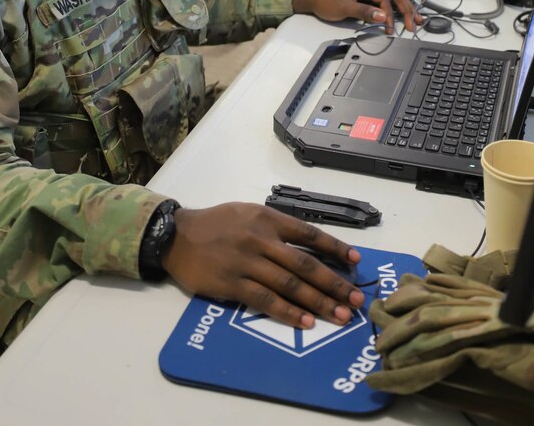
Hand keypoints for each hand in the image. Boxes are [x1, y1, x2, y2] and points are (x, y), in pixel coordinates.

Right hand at [162, 203, 364, 328]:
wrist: (176, 236)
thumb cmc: (217, 224)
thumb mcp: (249, 212)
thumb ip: (277, 227)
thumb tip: (310, 246)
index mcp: (268, 218)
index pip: (310, 234)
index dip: (336, 249)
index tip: (356, 261)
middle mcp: (261, 239)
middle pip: (306, 264)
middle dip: (335, 283)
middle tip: (357, 299)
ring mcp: (247, 263)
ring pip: (290, 285)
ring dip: (319, 302)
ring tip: (341, 315)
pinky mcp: (232, 284)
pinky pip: (265, 300)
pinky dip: (288, 312)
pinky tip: (306, 321)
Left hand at [293, 0, 421, 32]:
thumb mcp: (343, 7)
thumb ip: (364, 12)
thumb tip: (381, 16)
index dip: (389, 14)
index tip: (390, 27)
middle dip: (406, 10)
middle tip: (413, 24)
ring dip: (405, 8)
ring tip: (416, 19)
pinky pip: (386, 1)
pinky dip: (395, 9)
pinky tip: (403, 14)